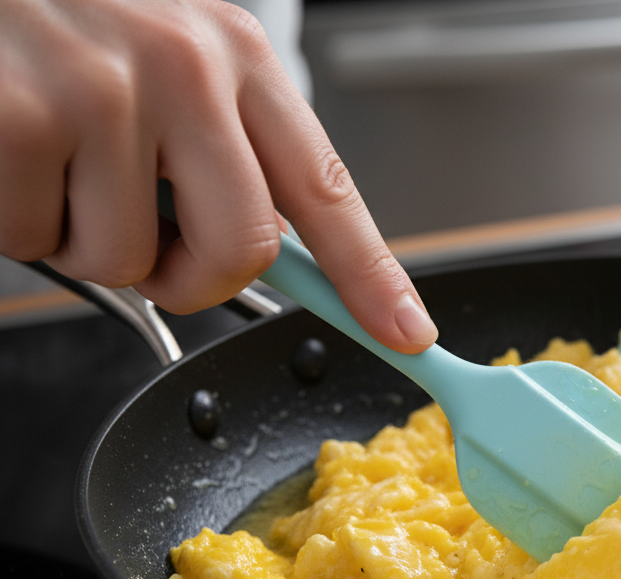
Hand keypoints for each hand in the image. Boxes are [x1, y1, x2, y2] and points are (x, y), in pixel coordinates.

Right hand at [0, 0, 436, 351]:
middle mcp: (186, 68)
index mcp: (238, 58)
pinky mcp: (25, 118)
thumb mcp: (170, 56)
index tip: (407, 331)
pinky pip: (37, 240)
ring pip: (126, 260)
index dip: (371, 276)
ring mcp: (106, 91)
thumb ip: (223, 147)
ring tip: (57, 163)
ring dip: (83, 240)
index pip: (327, 188)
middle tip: (148, 249)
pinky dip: (18, 221)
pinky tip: (11, 152)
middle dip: (193, 279)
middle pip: (243, 249)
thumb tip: (255, 251)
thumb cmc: (65, 17)